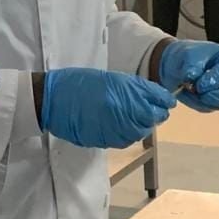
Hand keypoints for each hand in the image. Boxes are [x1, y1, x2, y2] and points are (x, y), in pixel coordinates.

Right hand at [41, 68, 175, 149]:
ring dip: (142, 125)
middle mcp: (126, 110)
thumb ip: (133, 88)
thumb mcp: (110, 78)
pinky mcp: (107, 140)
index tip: (165, 101)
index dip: (164, 100)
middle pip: (154, 117)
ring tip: (134, 118)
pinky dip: (129, 134)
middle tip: (152, 110)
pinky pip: (126, 140)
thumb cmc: (79, 83)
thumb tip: (152, 97)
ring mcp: (117, 128)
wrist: (53, 99)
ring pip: (141, 131)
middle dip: (155, 114)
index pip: (159, 99)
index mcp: (127, 90)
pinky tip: (122, 127)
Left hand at [158, 40, 218, 112]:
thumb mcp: (188, 54)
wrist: (179, 64)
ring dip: (201, 100)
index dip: (217, 79)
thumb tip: (192, 77)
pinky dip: (195, 103)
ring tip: (186, 87)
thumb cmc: (188, 55)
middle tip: (201, 96)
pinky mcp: (217, 102)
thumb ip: (191, 65)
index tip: (200, 85)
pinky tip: (186, 92)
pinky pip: (209, 108)